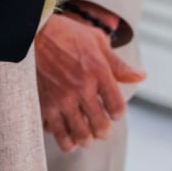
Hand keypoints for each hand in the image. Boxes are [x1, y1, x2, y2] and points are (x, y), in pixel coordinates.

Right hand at [35, 13, 144, 150]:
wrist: (30, 31)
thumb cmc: (65, 33)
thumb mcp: (96, 41)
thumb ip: (118, 64)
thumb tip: (141, 77)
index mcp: (97, 71)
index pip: (117, 108)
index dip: (117, 114)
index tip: (113, 112)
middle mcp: (81, 88)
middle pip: (100, 126)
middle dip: (103, 131)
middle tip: (100, 128)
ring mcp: (61, 98)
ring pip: (80, 135)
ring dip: (86, 139)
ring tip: (85, 135)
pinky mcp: (44, 104)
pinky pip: (58, 133)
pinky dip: (65, 138)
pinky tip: (66, 131)